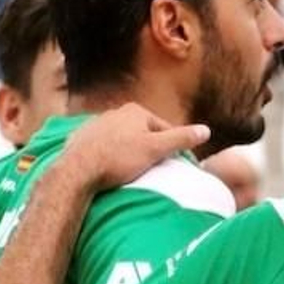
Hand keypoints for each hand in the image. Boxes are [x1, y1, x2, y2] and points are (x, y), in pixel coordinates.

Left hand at [58, 103, 210, 190]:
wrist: (76, 170)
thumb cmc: (119, 158)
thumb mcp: (156, 150)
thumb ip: (181, 138)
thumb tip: (206, 130)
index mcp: (136, 111)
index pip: (165, 128)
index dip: (174, 147)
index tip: (179, 164)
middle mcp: (115, 112)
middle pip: (143, 132)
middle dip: (151, 148)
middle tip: (156, 170)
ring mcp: (96, 124)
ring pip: (123, 139)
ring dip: (130, 152)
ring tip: (133, 172)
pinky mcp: (80, 138)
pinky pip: (104, 146)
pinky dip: (110, 155)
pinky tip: (111, 170)